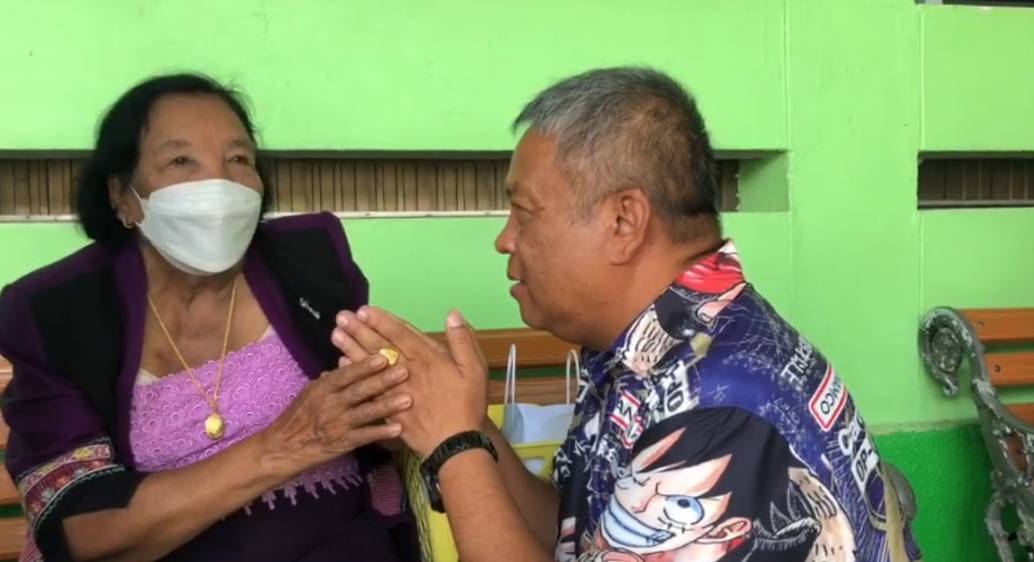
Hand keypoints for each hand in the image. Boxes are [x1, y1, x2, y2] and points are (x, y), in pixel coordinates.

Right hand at [258, 353, 411, 473]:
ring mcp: (337, 425)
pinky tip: (399, 428)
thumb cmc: (298, 417)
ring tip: (408, 399)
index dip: (365, 365)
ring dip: (387, 405)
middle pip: (359, 391)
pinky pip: (365, 437)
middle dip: (382, 381)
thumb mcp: (310, 392)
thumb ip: (332, 379)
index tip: (384, 356)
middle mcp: (330, 405)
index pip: (346, 374)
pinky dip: (381, 432)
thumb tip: (349, 361)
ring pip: (365, 413)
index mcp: (322, 388)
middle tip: (405, 371)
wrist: (283, 448)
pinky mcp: (342, 443)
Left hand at [333, 307, 487, 457]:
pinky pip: (366, 386)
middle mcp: (406, 371)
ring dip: (351, 348)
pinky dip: (354, 375)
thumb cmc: (467, 404)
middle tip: (341, 317)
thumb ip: (462, 340)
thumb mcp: (475, 369)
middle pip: (379, 346)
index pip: (400, 334)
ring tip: (335, 335)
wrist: (454, 444)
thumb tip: (453, 314)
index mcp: (426, 358)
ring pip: (368, 365)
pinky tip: (341, 365)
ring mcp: (393, 390)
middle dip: (359, 330)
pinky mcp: (387, 408)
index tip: (365, 310)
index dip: (382, 321)